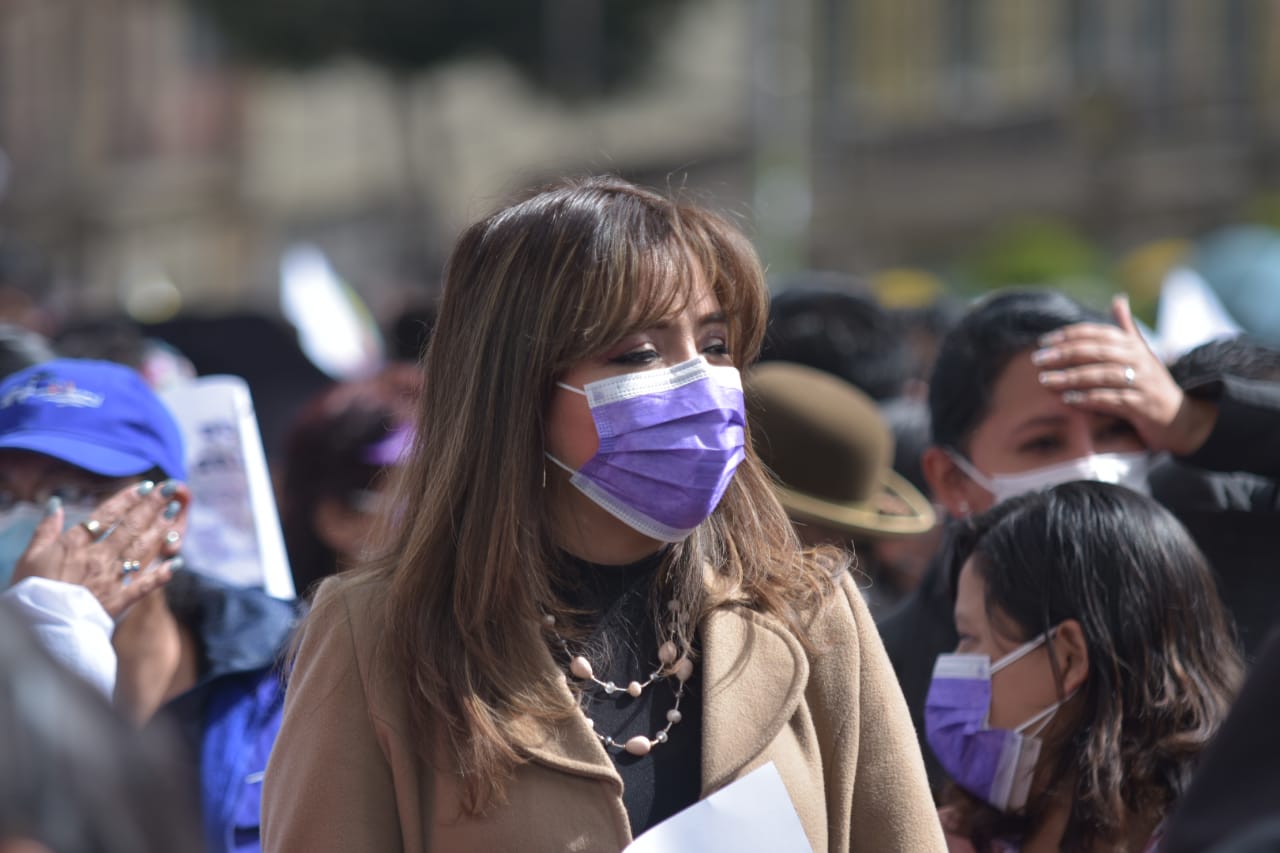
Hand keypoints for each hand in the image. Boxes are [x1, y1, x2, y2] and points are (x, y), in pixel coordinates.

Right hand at [10, 480, 188, 618]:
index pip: (106, 515)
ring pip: (142, 550)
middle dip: (152, 506)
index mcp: (75, 545)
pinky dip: (163, 574)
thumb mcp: (30, 556)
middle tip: (171, 490)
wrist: (38, 628)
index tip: (145, 485)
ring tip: (175, 514)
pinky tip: (178, 563)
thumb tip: (55, 504)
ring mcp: (112, 578)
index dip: (127, 499)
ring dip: (161, 530)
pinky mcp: (119, 601)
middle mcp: (98, 558)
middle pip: (130, 527)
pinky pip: (145, 585)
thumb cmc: (30, 591)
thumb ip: (45, 529)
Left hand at [1032, 295, 1217, 455]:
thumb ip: (1126, 328)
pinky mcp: (1142, 405)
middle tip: (1037, 359)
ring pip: (1102, 375)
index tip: (1043, 342)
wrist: (1179, 417)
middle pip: (1096, 352)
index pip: (1097, 334)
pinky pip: (1112, 399)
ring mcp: (1141, 383)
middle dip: (1064, 354)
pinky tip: (1068, 399)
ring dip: (1071, 377)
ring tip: (1045, 380)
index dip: (1069, 335)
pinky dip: (1089, 398)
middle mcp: (1138, 360)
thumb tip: (1118, 298)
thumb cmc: (1152, 381)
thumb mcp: (1141, 352)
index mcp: (1133, 345)